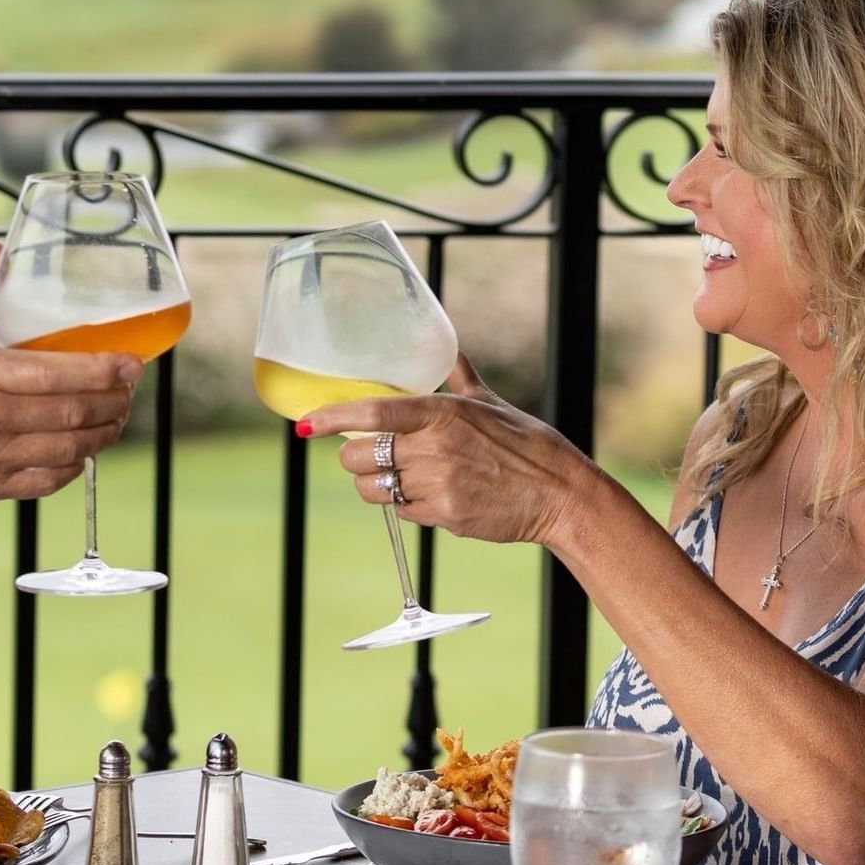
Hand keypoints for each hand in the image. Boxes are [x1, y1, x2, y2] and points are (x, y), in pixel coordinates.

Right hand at [0, 245, 142, 516]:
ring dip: (102, 434)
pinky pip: (46, 480)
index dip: (105, 369)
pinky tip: (82, 452)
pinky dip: (73, 467)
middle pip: (74, 411)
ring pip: (69, 449)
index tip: (132, 362)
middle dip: (114, 401)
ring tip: (115, 419)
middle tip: (129, 389)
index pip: (59, 372)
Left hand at [303, 356, 588, 547]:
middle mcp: (433, 447)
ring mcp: (436, 484)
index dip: (331, 418)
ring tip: (397, 476)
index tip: (306, 423)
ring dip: (375, 485)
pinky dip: (407, 504)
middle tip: (364, 456)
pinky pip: (403, 511)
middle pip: (358, 458)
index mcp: (441, 412)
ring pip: (374, 490)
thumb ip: (460, 377)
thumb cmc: (525, 443)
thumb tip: (450, 349)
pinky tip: (431, 494)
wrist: (558, 493)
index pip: (370, 413)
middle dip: (352, 459)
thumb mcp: (490, 403)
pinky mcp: (443, 516)